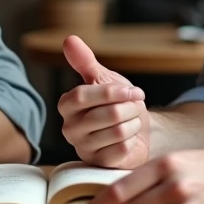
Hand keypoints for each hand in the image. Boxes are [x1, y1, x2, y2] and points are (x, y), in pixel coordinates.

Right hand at [59, 35, 150, 168]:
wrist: (137, 128)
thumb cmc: (117, 102)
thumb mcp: (104, 78)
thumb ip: (85, 61)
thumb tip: (69, 39)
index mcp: (66, 105)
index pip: (83, 94)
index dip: (113, 91)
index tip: (133, 91)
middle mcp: (69, 128)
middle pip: (107, 114)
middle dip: (130, 108)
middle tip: (134, 108)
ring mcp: (83, 148)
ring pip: (118, 131)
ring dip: (134, 123)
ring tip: (132, 122)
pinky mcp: (99, 164)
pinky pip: (122, 149)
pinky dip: (133, 140)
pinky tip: (130, 138)